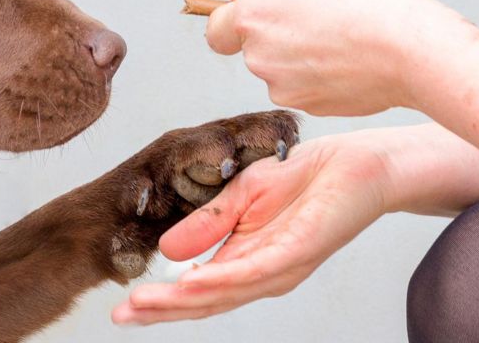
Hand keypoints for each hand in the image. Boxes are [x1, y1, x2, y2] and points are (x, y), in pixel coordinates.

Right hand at [112, 129, 392, 324]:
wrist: (357, 163)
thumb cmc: (306, 178)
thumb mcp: (241, 195)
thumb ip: (207, 224)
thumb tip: (167, 250)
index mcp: (247, 261)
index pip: (197, 290)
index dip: (160, 300)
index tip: (123, 307)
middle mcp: (263, 274)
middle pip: (205, 301)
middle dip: (161, 310)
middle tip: (121, 316)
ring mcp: (281, 266)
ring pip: (224, 292)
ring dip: (181, 300)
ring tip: (144, 304)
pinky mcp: (298, 250)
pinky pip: (253, 270)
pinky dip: (219, 278)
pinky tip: (189, 281)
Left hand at [206, 0, 467, 115]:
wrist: (411, 50)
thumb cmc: (370, 1)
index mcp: (254, 16)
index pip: (216, 30)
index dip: (231, 25)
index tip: (250, 21)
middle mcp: (258, 56)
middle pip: (255, 49)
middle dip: (278, 38)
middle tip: (321, 22)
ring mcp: (281, 87)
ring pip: (282, 72)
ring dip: (301, 60)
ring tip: (343, 42)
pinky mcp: (306, 107)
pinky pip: (306, 89)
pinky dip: (321, 79)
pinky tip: (351, 64)